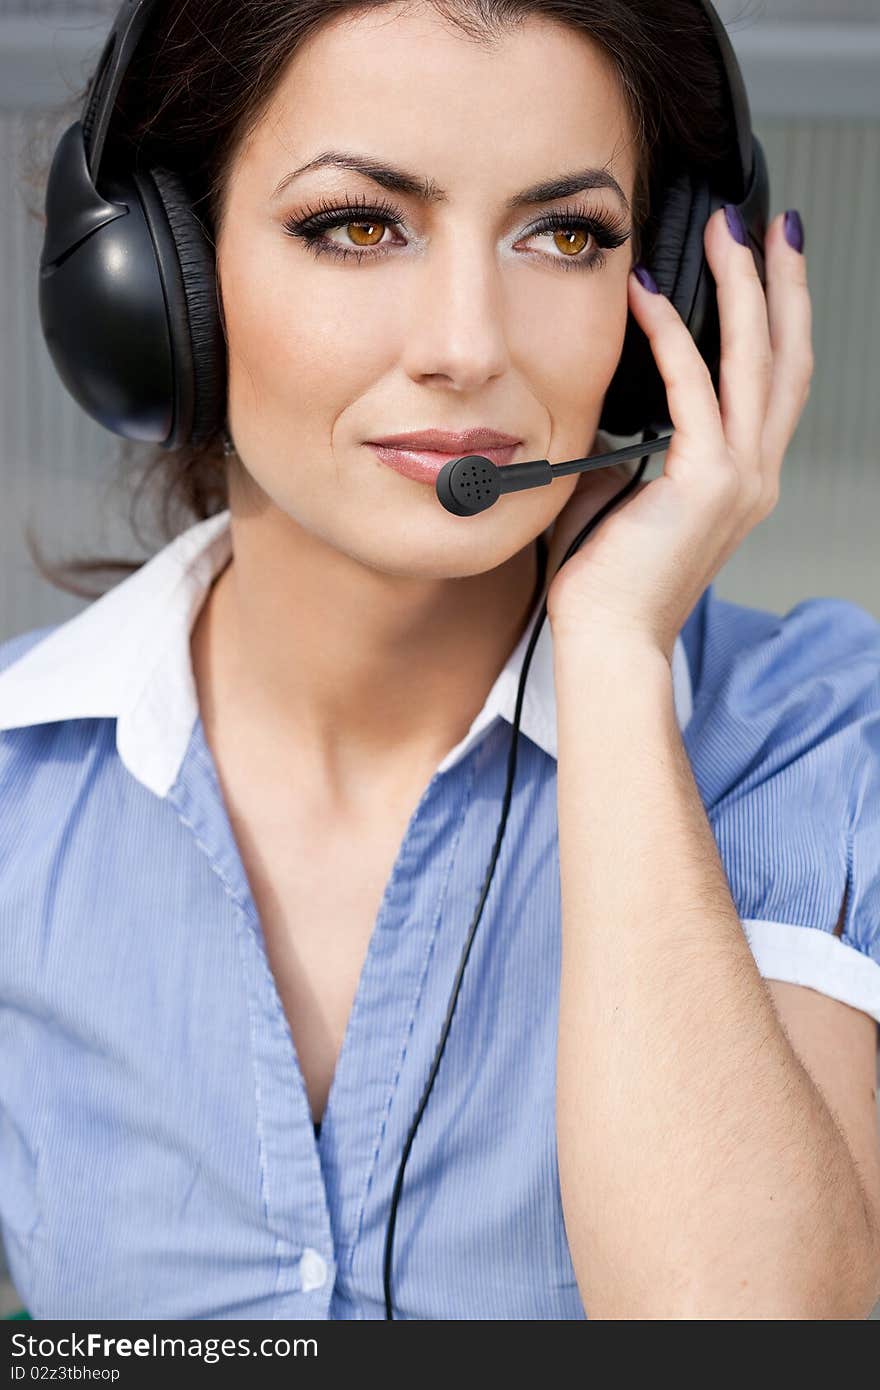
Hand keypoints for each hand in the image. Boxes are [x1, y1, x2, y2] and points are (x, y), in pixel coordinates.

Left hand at [544, 207, 812, 663]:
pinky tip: (651, 293)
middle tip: (767, 224)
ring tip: (729, 232)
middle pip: (785, 357)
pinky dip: (672, 335)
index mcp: (741, 479)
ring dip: (744, 288)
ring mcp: (739, 479)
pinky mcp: (705, 483)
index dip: (775, 319)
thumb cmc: (607, 581)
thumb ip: (630, 446)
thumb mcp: (624, 495)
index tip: (763, 265)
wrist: (608, 640)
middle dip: (779, 283)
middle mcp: (754, 475)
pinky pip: (694, 390)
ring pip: (756, 361)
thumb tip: (611, 408)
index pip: (772, 382)